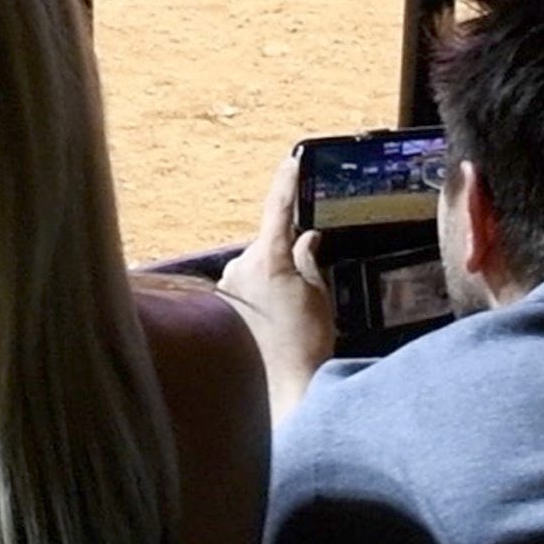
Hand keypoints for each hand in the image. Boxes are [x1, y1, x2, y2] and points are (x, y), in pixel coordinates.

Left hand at [216, 152, 336, 423]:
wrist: (288, 381)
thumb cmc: (308, 338)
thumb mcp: (317, 293)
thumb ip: (308, 258)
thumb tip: (307, 237)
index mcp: (268, 259)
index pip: (277, 210)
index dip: (286, 184)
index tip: (291, 162)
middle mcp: (241, 266)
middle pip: (266, 241)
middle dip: (285, 249)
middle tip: (305, 280)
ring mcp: (230, 285)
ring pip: (257, 263)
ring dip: (273, 272)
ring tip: (293, 307)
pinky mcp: (226, 303)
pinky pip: (247, 282)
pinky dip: (264, 288)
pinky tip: (277, 314)